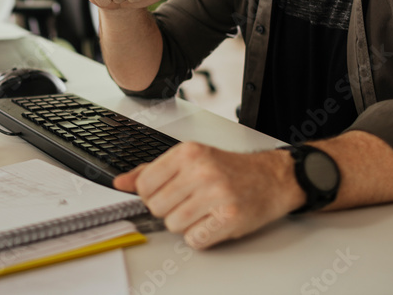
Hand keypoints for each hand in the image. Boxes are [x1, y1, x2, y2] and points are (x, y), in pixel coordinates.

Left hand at [113, 142, 303, 248]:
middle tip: (187, 202)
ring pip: (173, 225)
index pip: (144, 184)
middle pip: (156, 207)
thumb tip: (121, 183)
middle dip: (168, 210)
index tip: (164, 193)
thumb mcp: (191, 159)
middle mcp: (201, 170)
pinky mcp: (229, 217)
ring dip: (185, 224)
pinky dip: (201, 236)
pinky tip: (212, 221)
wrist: (271, 178)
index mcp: (188, 152)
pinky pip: (195, 239)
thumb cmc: (230, 169)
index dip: (150, 195)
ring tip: (202, 211)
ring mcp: (215, 194)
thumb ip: (153, 170)